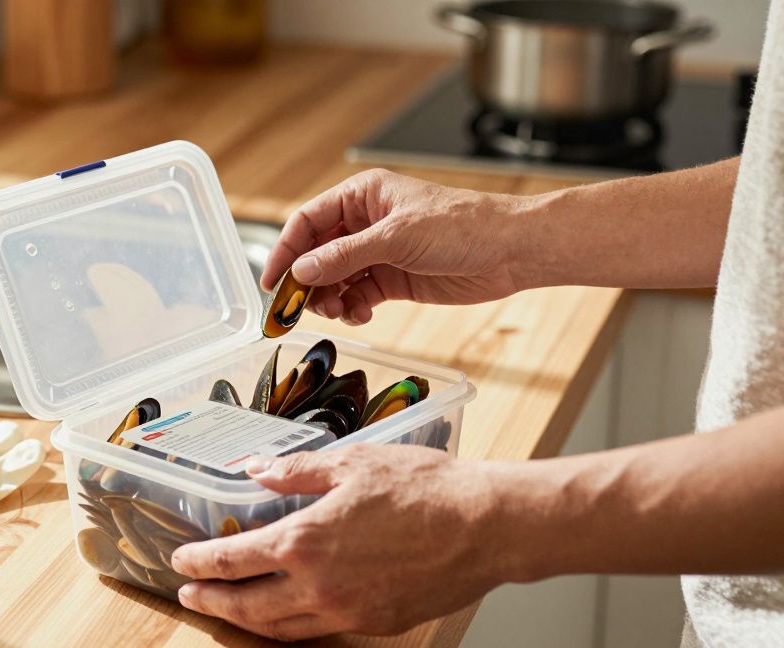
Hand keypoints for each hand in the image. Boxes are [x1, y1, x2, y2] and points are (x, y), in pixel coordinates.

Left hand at [170, 443, 522, 639]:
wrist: (485, 527)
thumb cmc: (426, 490)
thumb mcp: (352, 462)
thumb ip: (297, 471)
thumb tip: (257, 470)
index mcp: (305, 540)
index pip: (233, 559)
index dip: (201, 561)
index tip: (181, 559)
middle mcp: (318, 584)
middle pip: (245, 605)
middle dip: (210, 602)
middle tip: (188, 596)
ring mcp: (346, 611)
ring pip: (279, 627)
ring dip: (244, 621)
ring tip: (226, 612)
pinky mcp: (374, 623)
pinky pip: (318, 630)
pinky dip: (290, 625)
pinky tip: (286, 614)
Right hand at [263, 169, 533, 324]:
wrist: (510, 251)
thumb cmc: (463, 226)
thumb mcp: (397, 237)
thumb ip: (345, 256)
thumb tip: (302, 270)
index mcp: (362, 196)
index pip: (308, 222)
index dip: (286, 250)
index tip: (273, 281)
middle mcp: (365, 223)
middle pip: (317, 254)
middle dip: (307, 281)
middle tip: (300, 307)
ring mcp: (378, 252)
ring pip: (334, 279)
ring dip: (329, 298)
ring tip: (337, 311)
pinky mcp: (393, 279)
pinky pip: (357, 296)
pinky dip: (352, 309)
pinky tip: (361, 315)